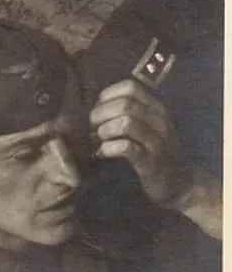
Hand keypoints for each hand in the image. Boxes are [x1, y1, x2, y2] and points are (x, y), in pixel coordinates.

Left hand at [90, 79, 192, 208]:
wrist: (180, 184)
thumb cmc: (154, 150)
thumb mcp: (146, 125)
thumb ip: (127, 111)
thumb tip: (94, 105)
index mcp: (155, 107)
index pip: (129, 87)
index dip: (107, 95)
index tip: (97, 109)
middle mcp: (158, 120)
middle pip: (124, 104)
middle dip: (101, 114)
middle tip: (91, 127)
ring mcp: (157, 141)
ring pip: (126, 122)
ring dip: (104, 130)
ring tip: (97, 139)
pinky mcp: (151, 162)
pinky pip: (127, 148)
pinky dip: (108, 148)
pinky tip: (102, 153)